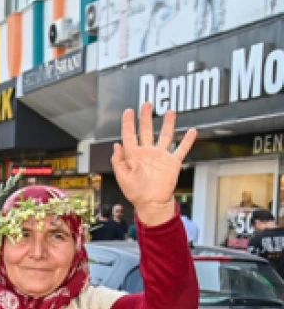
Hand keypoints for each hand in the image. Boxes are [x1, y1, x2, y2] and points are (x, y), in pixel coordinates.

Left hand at [112, 103, 196, 227]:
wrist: (152, 203)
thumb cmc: (135, 192)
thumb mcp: (122, 177)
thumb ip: (118, 161)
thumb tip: (116, 145)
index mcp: (133, 155)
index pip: (130, 135)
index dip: (128, 123)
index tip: (128, 111)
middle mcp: (147, 152)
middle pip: (147, 130)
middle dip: (146, 117)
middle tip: (147, 104)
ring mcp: (161, 156)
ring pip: (165, 135)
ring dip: (168, 124)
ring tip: (170, 111)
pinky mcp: (173, 162)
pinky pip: (181, 149)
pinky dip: (187, 141)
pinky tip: (192, 131)